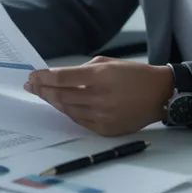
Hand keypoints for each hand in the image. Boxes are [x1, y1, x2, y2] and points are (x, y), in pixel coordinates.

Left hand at [25, 56, 174, 135]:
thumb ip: (84, 70)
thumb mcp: (109, 63)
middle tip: (32, 86)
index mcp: (101, 76)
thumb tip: (59, 76)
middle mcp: (100, 97)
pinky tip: (62, 105)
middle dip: (43, 90)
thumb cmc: (134, 75)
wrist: (159, 95)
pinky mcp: (105, 129)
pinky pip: (79, 121)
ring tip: (43, 94)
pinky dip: (69, 112)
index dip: (44, 77)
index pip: (62, 78)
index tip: (33, 76)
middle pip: (61, 96)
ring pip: (68, 110)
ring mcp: (102, 116)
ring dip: (53, 101)